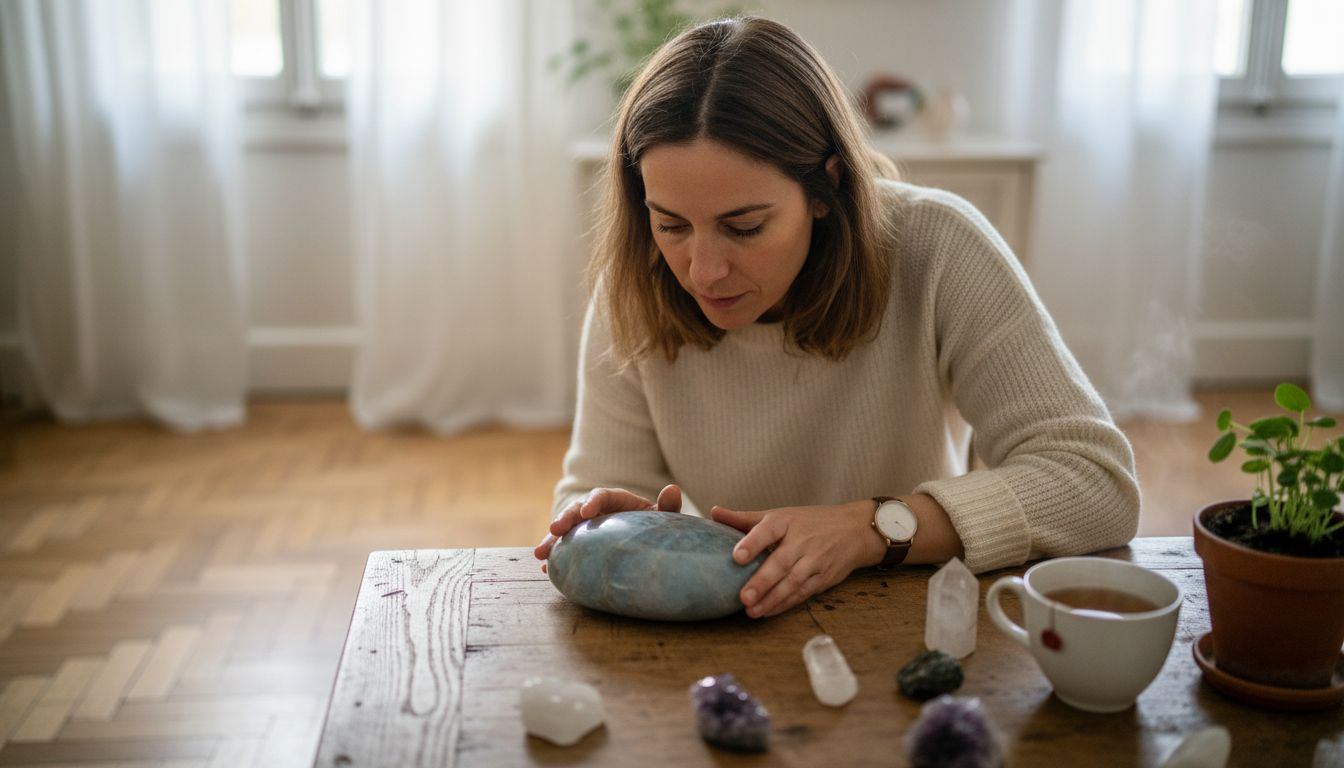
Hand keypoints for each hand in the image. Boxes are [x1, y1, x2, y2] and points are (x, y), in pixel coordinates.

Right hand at [534, 485, 681, 570]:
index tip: (587, 512)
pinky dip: (557, 559)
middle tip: (554, 529)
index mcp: (617, 501)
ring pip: (566, 532)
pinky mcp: (582, 547)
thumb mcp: (662, 517)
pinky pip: (567, 550)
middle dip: (565, 518)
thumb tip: (673, 489)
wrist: (650, 542)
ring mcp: (588, 529)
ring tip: (540, 554)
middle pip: (577, 511)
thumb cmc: (657, 527)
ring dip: (552, 540)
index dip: (593, 501)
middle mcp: (598, 512)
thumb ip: (667, 505)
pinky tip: (547, 569)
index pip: (602, 495)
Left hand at [711, 500, 880, 618]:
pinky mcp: (823, 578)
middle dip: (762, 581)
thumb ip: (745, 518)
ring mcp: (815, 560)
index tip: (736, 557)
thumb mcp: (779, 515)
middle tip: (742, 597)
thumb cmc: (809, 522)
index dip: (752, 543)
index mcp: (786, 521)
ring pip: (792, 582)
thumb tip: (713, 512)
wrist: (854, 529)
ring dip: (772, 599)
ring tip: (752, 611)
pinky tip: (768, 611)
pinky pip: (802, 593)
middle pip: (781, 562)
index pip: (768, 531)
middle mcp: (802, 541)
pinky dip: (785, 604)